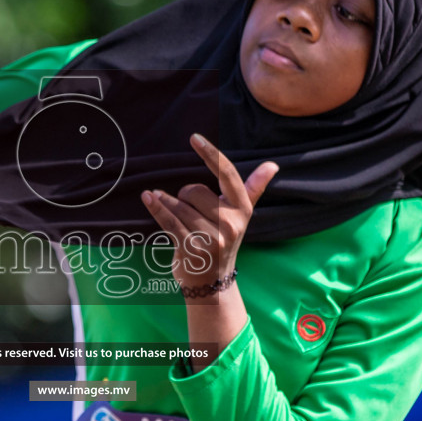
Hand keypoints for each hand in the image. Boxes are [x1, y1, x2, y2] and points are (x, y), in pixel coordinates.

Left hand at [140, 134, 277, 290]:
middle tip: (190, 211)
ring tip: (169, 209)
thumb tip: (273, 165)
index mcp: (242, 209)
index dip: (211, 154)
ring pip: (179, 206)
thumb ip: (254, 188)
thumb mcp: (241, 215)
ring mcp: (212, 239)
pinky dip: (156, 207)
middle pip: (194, 191)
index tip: (194, 138)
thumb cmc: (224, 241)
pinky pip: (169, 221)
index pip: (227, 174)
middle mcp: (231, 224)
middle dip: (185, 196)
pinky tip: (148, 196)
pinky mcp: (192, 249)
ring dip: (168, 204)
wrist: (213, 282)